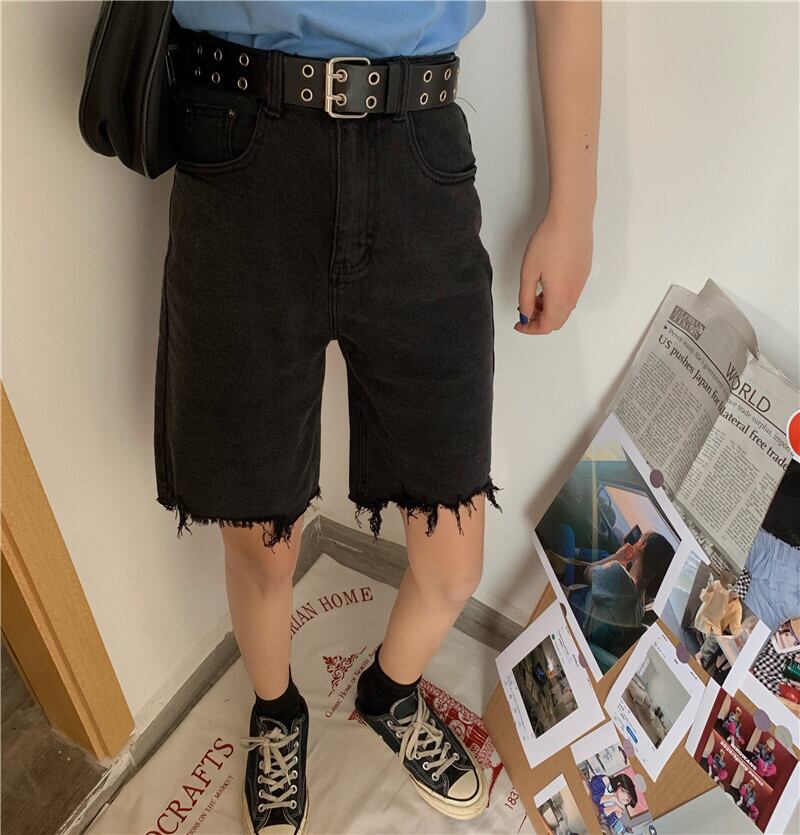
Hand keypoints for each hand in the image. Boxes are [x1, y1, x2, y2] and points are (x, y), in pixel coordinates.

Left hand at [515, 208, 592, 334]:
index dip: (530, 329)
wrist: (571, 218)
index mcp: (559, 296)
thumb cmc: (549, 240)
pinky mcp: (583, 273)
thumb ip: (525, 298)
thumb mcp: (528, 272)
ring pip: (565, 309)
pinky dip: (557, 299)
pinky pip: (571, 296)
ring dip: (548, 310)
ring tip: (533, 295)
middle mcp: (573, 293)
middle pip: (557, 321)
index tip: (519, 324)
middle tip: (525, 312)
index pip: (546, 326)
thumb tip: (525, 315)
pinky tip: (546, 285)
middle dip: (539, 321)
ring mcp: (581, 283)